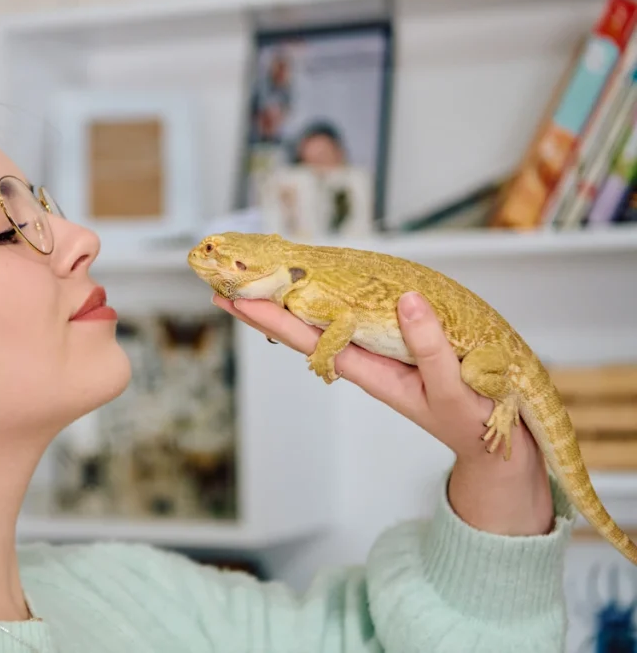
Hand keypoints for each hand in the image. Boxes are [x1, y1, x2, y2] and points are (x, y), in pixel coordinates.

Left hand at [214, 291, 553, 535]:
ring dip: (296, 298)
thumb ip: (430, 347)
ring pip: (330, 319)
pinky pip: (361, 315)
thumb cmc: (471, 423)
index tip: (232, 299)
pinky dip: (338, 297)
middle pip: (306, 327)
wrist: (493, 445)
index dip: (270, 317)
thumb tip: (406, 301)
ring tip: (262, 275)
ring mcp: (383, 351)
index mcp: (370, 370)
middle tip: (225, 279)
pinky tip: (323, 285)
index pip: (308, 338)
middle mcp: (368, 357)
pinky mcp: (402, 344)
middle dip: (268, 303)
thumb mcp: (452, 389)